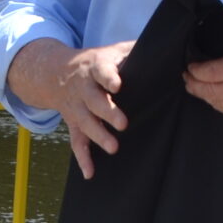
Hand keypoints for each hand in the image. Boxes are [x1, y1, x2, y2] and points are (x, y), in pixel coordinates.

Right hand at [52, 41, 131, 178]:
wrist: (55, 72)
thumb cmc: (95, 62)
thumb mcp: (112, 51)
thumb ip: (135, 51)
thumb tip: (166, 49)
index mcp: (95, 68)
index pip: (101, 71)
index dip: (108, 78)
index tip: (117, 85)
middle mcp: (84, 89)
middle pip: (94, 101)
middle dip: (107, 112)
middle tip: (123, 124)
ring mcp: (77, 107)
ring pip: (85, 122)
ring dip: (98, 135)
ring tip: (113, 148)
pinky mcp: (73, 123)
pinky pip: (76, 141)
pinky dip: (82, 158)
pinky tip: (90, 173)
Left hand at [184, 25, 222, 122]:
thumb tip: (209, 44)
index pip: (211, 72)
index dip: (195, 72)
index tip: (189, 68)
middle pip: (211, 91)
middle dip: (194, 85)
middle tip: (188, 79)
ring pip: (220, 105)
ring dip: (207, 96)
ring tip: (201, 87)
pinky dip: (222, 105)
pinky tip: (219, 97)